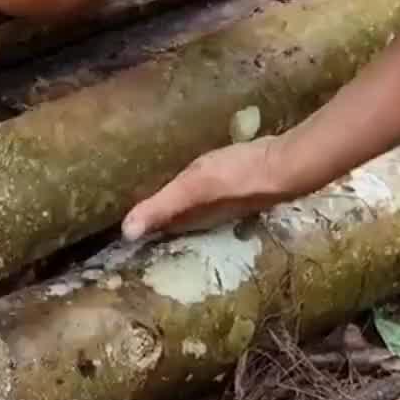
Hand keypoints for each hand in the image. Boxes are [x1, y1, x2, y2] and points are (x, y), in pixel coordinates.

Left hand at [120, 135, 318, 241]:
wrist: (285, 166)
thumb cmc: (236, 177)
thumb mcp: (192, 187)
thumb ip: (160, 206)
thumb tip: (127, 234)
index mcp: (191, 220)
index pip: (157, 230)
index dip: (138, 226)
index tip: (114, 225)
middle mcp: (205, 217)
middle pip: (173, 220)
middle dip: (153, 216)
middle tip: (127, 205)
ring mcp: (222, 203)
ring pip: (189, 207)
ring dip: (173, 203)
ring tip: (152, 191)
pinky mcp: (235, 186)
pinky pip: (206, 191)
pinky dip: (194, 189)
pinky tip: (190, 177)